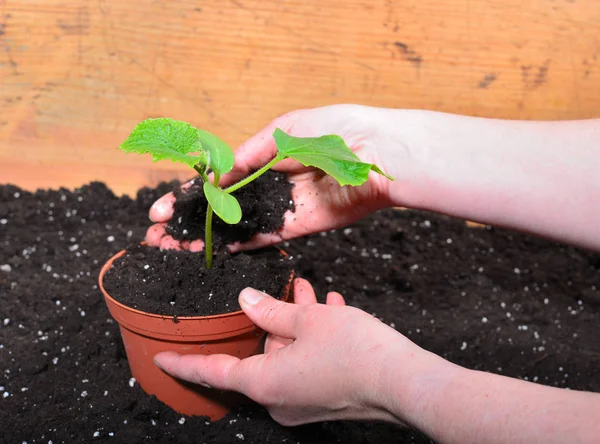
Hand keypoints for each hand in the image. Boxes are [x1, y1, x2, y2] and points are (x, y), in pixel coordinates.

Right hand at [146, 104, 409, 250]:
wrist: (377, 153)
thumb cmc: (336, 130)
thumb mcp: (285, 130)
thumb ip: (249, 155)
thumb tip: (217, 176)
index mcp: (265, 156)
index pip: (217, 179)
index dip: (190, 195)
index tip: (161, 209)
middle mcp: (271, 184)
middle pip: (223, 207)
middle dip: (191, 222)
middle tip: (160, 237)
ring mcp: (284, 207)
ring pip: (240, 226)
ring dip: (210, 238)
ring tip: (178, 250)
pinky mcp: (301, 226)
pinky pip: (267, 238)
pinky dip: (242, 245)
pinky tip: (216, 252)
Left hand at [153, 278, 441, 425]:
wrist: (404, 382)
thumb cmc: (355, 351)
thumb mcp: (308, 319)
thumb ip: (272, 309)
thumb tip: (246, 299)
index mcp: (265, 382)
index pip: (213, 372)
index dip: (185, 363)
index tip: (162, 356)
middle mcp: (280, 399)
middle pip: (261, 354)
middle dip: (272, 320)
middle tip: (286, 291)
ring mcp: (303, 402)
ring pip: (288, 354)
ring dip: (297, 325)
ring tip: (312, 295)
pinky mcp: (324, 399)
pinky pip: (307, 365)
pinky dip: (313, 339)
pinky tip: (331, 311)